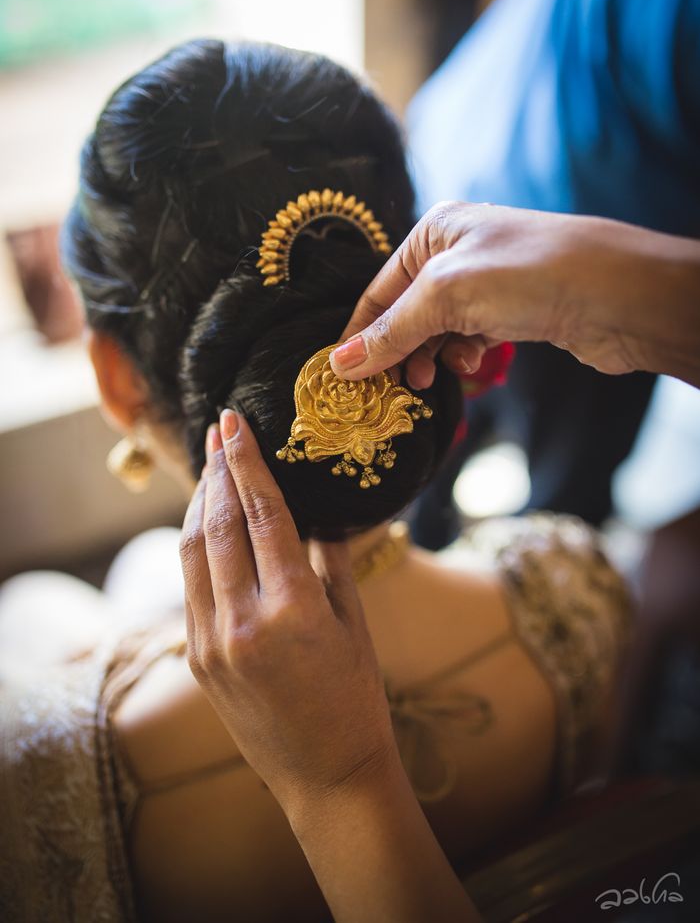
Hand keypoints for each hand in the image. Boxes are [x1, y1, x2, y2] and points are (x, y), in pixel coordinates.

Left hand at [179, 409, 398, 818]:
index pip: (262, 515)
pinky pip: (189, 585)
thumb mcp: (355, 622)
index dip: (248, 462)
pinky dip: (195, 544)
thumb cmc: (356, 696)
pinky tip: (206, 522)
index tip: (235, 422)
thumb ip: (333, 559)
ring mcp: (211, 643)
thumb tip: (318, 508)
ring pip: (193, 551)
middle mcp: (243, 623)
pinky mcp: (195, 658)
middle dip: (217, 469)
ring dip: (199, 501)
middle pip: (218, 524)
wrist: (326, 773)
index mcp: (293, 609)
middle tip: (220, 429)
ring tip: (211, 466)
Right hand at [329, 201, 673, 385]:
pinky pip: (471, 338)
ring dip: (432, 356)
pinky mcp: (514, 311)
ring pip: (439, 330)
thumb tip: (339, 364)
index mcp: (435, 231)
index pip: (379, 288)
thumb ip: (392, 331)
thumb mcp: (445, 296)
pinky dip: (465, 354)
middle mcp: (458, 252)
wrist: (615, 293)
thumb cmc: (527, 274)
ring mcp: (488, 283)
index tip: (341, 375)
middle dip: (398, 349)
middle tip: (392, 388)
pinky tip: (474, 364)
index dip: (360, 332)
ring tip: (432, 378)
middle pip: (407, 311)